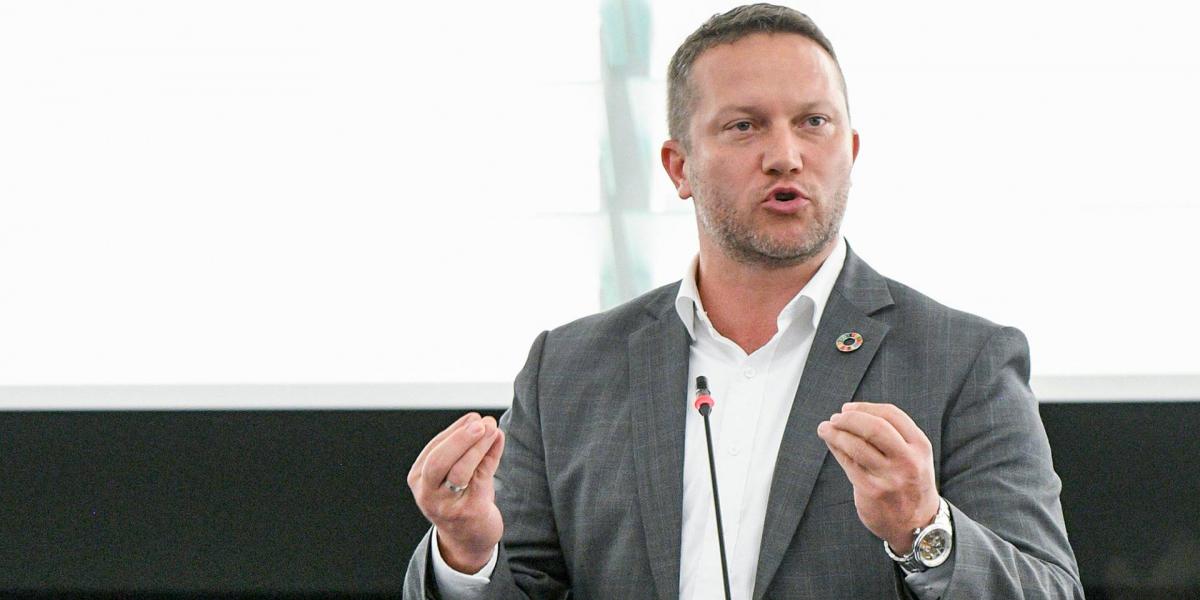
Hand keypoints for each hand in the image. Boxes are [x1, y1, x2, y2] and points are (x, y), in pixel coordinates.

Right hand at [407, 412, 505, 572]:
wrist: (468, 539)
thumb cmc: (460, 497)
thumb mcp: (453, 472)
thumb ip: (464, 448)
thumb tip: (481, 420)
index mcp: (418, 479)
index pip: (434, 449)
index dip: (455, 431)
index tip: (474, 417)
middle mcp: (427, 494)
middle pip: (439, 461)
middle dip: (460, 439)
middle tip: (480, 423)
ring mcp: (447, 505)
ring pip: (460, 470)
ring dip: (479, 445)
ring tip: (493, 429)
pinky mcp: (469, 512)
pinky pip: (481, 479)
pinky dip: (491, 456)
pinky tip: (498, 441)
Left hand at [816, 402, 939, 552]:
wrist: (917, 525)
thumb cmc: (909, 483)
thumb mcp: (915, 456)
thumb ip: (894, 435)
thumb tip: (852, 413)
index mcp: (920, 446)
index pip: (891, 414)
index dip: (865, 407)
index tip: (847, 408)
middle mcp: (907, 460)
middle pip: (874, 427)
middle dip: (849, 419)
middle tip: (835, 418)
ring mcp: (889, 476)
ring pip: (856, 445)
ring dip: (835, 433)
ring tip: (825, 428)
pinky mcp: (871, 490)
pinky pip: (848, 463)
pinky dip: (836, 448)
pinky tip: (830, 443)